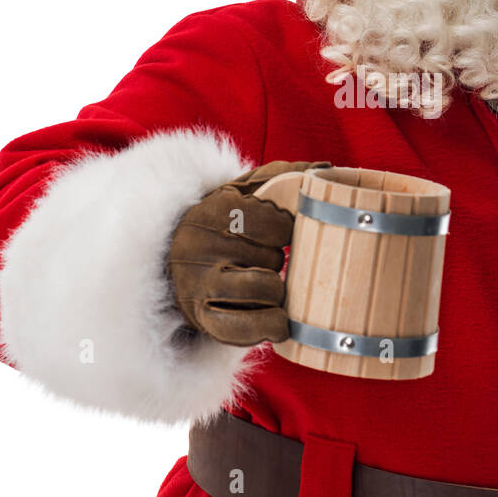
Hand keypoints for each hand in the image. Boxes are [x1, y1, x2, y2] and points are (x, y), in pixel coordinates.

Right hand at [166, 160, 330, 345]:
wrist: (172, 262)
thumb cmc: (220, 225)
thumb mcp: (241, 192)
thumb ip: (281, 175)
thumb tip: (325, 167)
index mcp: (212, 211)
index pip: (275, 223)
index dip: (285, 230)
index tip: (277, 232)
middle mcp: (201, 247)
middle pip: (273, 257)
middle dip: (277, 260)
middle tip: (264, 259)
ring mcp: (200, 285)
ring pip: (265, 289)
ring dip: (277, 291)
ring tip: (270, 286)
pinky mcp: (203, 318)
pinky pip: (244, 329)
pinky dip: (269, 325)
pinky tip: (276, 319)